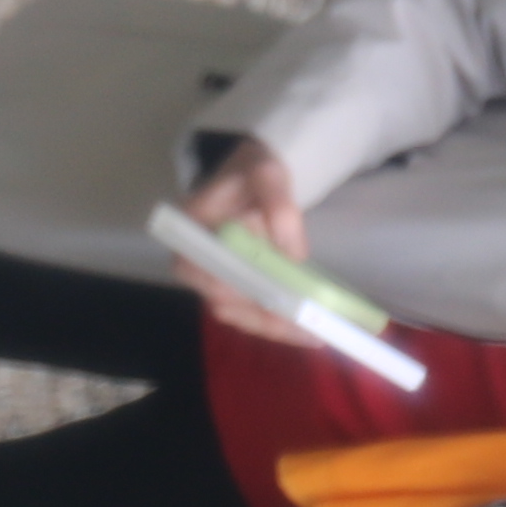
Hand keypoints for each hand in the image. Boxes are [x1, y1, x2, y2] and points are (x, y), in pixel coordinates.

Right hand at [174, 138, 318, 346]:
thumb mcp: (268, 174)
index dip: (234, 290)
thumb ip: (279, 206)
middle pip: (223, 301)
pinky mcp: (234, 286)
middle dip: (265, 318)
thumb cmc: (254, 172)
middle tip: (308, 329)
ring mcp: (213, 277)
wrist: (256, 177)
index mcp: (190, 230)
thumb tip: (293, 254)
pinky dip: (278, 322)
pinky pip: (251, 311)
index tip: (271, 302)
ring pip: (238, 313)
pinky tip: (309, 329)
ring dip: (275, 327)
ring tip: (315, 334)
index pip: (203, 270)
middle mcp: (194, 260)